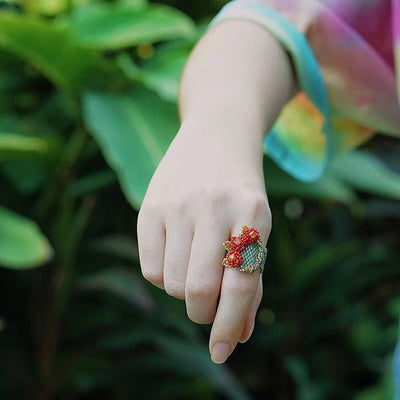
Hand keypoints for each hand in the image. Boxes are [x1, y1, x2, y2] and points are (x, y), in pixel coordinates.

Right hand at [137, 115, 271, 362]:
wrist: (217, 135)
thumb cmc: (242, 192)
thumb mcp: (258, 228)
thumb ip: (251, 280)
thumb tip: (242, 335)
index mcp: (253, 214)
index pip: (239, 286)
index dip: (230, 326)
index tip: (222, 351)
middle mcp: (213, 207)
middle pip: (198, 290)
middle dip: (203, 312)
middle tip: (207, 304)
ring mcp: (178, 204)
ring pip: (172, 283)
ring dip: (184, 291)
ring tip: (193, 267)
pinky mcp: (150, 206)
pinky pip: (149, 268)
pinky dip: (164, 275)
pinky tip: (175, 254)